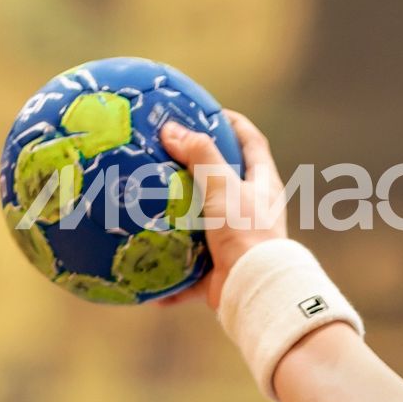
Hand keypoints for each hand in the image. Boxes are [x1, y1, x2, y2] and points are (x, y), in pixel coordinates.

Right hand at [158, 110, 287, 311]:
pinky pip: (187, 267)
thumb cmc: (246, 234)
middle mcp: (253, 212)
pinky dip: (167, 267)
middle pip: (225, 182)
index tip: (209, 110)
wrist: (253, 290)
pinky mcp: (219, 270)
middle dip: (198, 169)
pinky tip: (140, 264)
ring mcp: (236, 241)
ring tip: (146, 204)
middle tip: (166, 154)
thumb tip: (171, 129)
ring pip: (203, 223)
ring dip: (177, 217)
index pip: (252, 143)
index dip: (233, 123)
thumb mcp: (223, 188)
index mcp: (262, 186)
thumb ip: (201, 157)